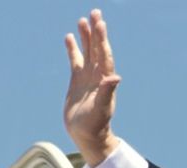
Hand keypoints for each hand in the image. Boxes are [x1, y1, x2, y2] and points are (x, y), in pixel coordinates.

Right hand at [64, 9, 121, 166]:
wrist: (87, 135)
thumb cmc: (96, 125)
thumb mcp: (101, 108)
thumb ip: (107, 92)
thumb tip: (116, 78)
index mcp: (104, 80)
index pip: (105, 55)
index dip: (103, 39)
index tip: (100, 23)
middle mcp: (97, 76)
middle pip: (97, 49)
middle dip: (96, 31)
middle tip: (95, 12)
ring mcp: (87, 78)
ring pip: (87, 52)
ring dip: (86, 37)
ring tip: (82, 20)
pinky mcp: (77, 82)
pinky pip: (75, 61)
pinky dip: (73, 49)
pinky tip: (70, 38)